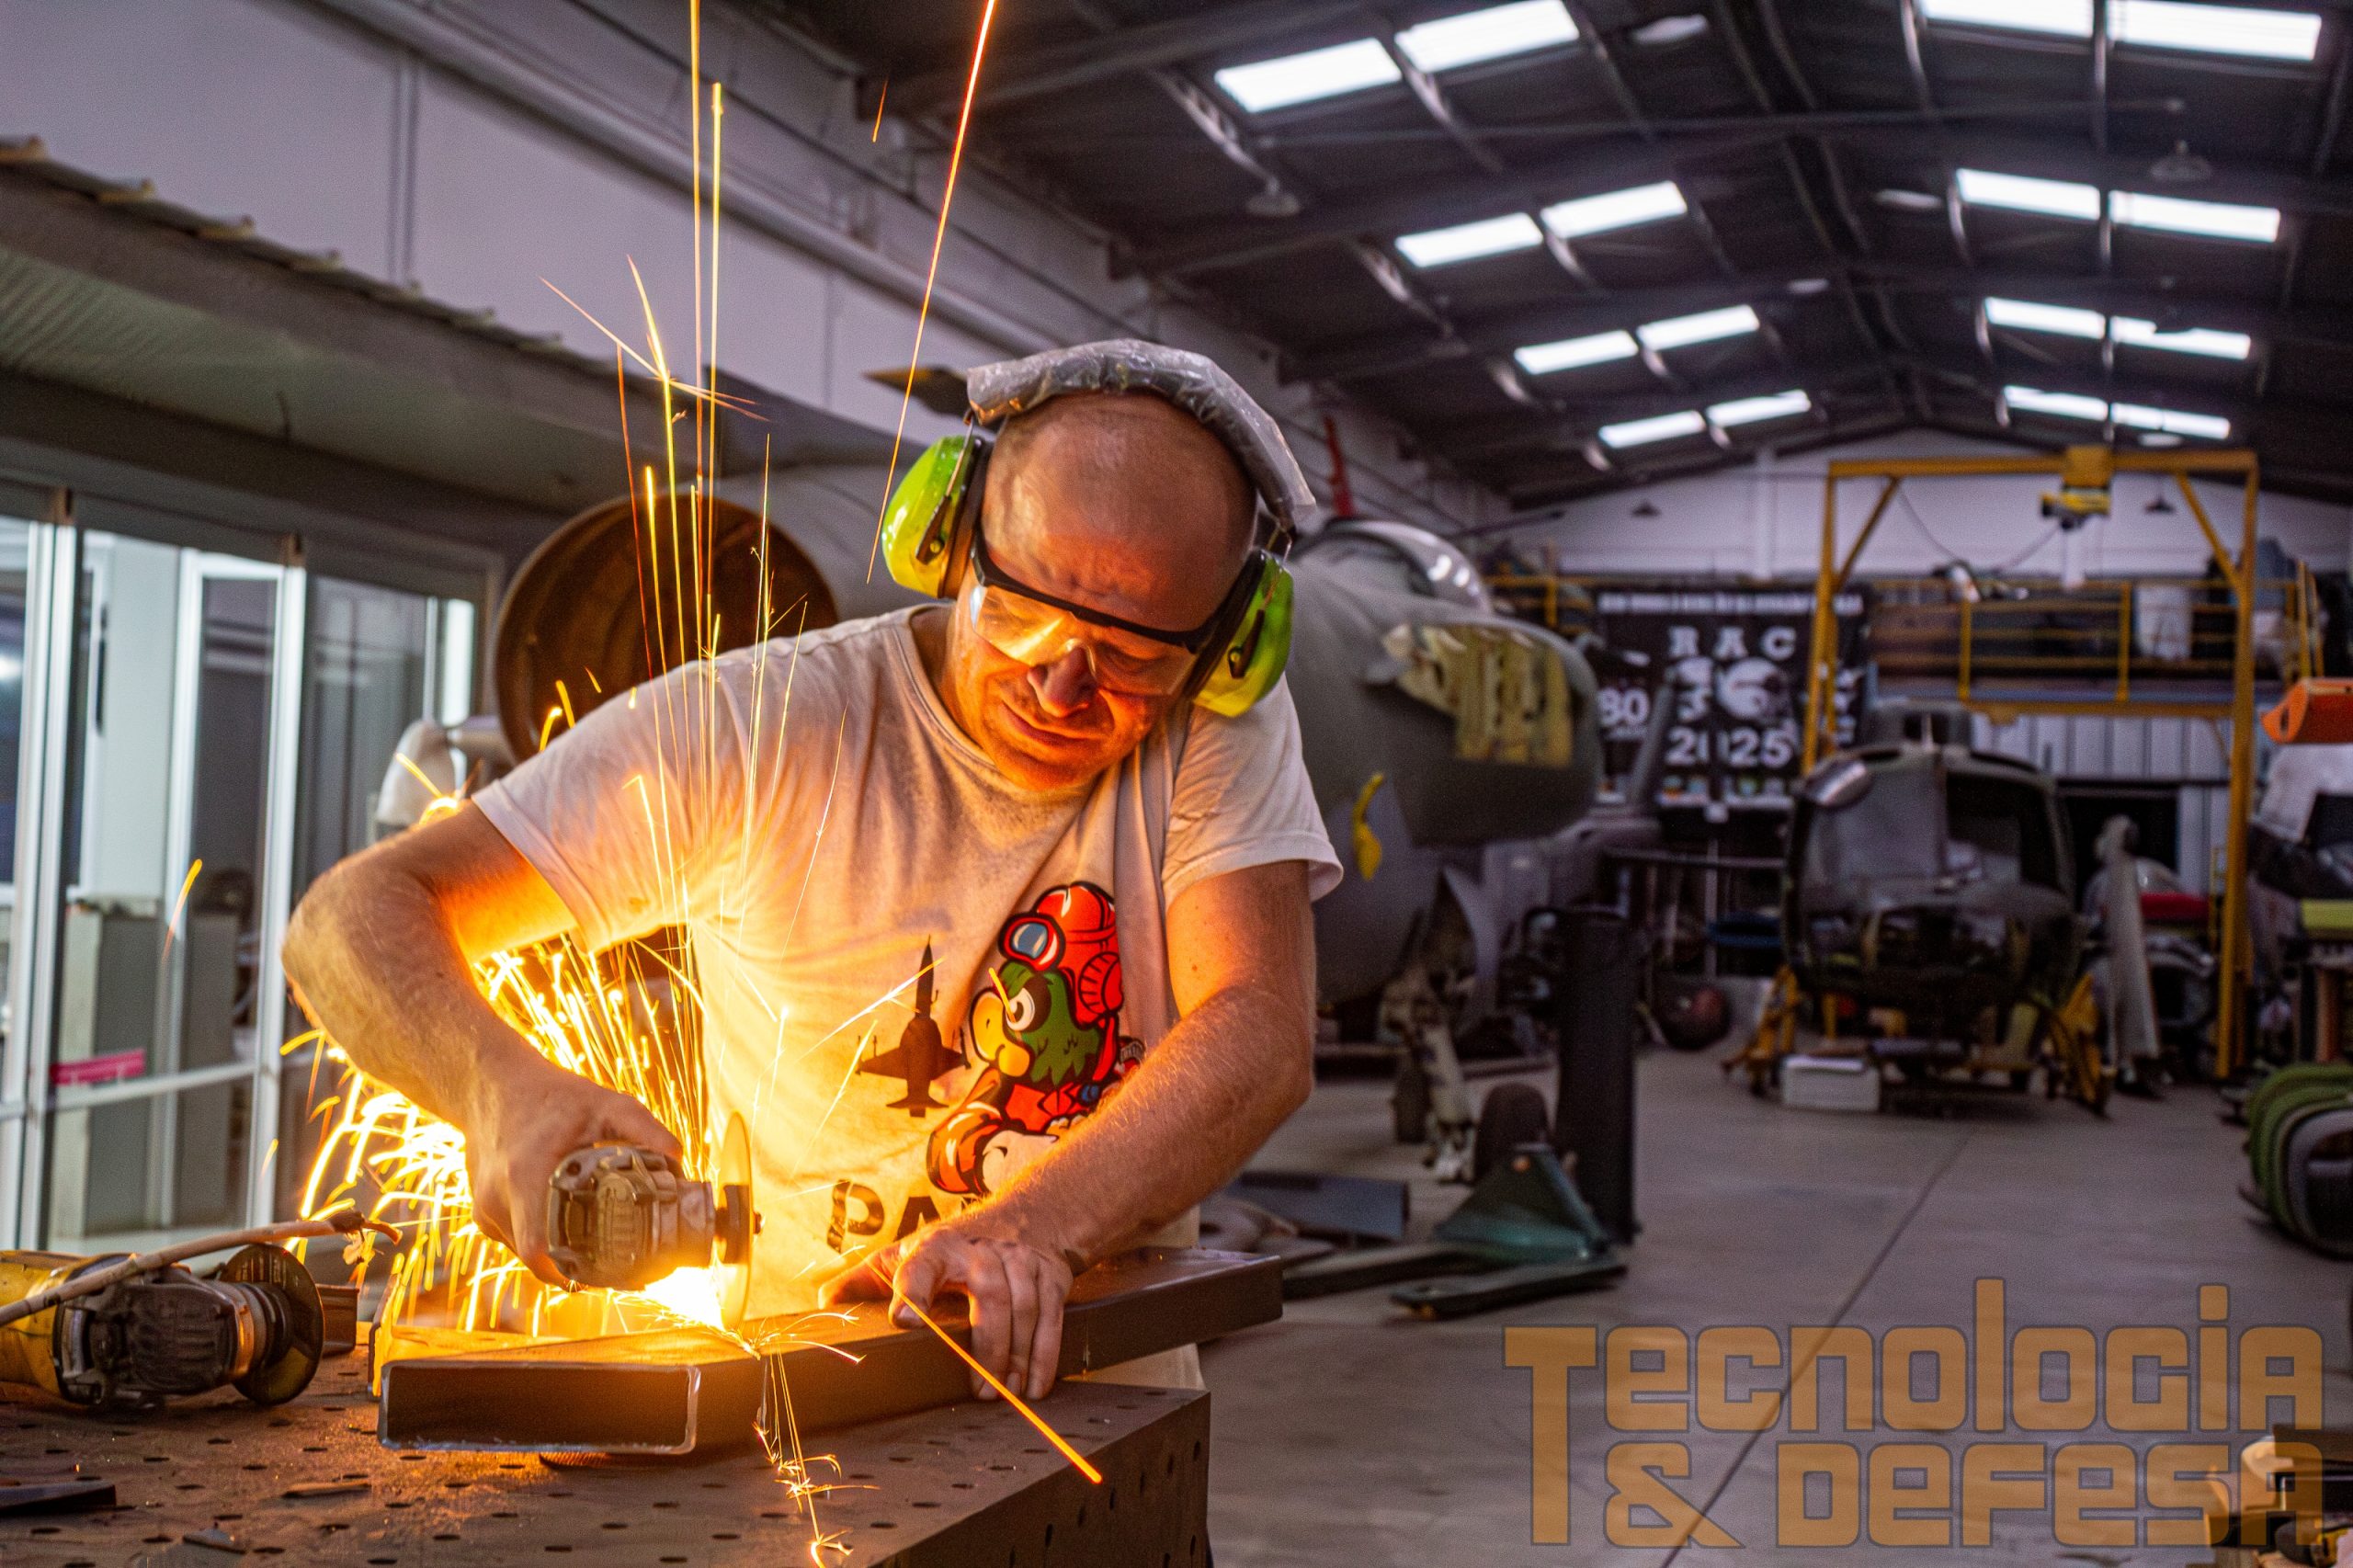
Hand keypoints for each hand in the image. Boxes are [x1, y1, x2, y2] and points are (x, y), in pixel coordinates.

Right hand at [464, 1056, 680, 1284]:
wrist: (491, 1084)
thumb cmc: (550, 1095)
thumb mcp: (604, 1103)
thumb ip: (643, 1129)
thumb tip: (678, 1159)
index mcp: (525, 1177)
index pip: (540, 1248)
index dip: (573, 1269)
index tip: (611, 1273)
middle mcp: (498, 1199)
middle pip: (535, 1259)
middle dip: (574, 1268)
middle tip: (615, 1270)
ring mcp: (484, 1208)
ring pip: (523, 1252)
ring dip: (555, 1255)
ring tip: (595, 1250)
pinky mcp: (481, 1210)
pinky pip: (514, 1239)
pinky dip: (541, 1238)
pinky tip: (566, 1228)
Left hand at [820, 1217, 1074, 1401]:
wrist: (1027, 1214)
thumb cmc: (952, 1246)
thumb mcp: (906, 1254)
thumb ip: (863, 1280)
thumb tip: (823, 1305)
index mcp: (935, 1248)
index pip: (919, 1268)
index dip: (911, 1292)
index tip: (903, 1321)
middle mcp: (980, 1251)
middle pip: (989, 1295)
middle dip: (988, 1344)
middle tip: (980, 1390)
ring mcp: (1019, 1262)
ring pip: (1024, 1308)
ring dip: (1018, 1356)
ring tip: (1007, 1394)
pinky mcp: (1049, 1275)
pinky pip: (1051, 1316)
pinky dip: (1046, 1353)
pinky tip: (1035, 1385)